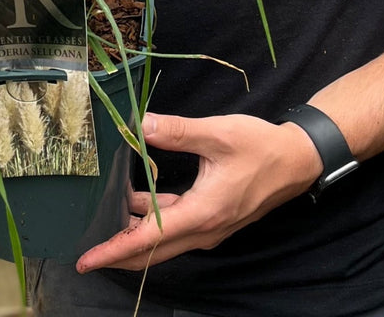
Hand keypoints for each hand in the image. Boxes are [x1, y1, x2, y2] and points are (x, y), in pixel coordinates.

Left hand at [75, 111, 322, 272]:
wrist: (297, 160)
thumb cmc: (260, 147)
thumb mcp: (218, 134)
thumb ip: (177, 131)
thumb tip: (140, 124)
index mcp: (202, 213)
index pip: (149, 239)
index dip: (116, 249)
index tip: (88, 260)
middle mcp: (204, 229)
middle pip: (152, 252)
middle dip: (118, 252)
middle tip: (86, 253)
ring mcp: (209, 227)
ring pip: (163, 240)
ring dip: (135, 233)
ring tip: (106, 216)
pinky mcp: (213, 218)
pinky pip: (176, 227)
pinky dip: (154, 219)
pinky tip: (138, 198)